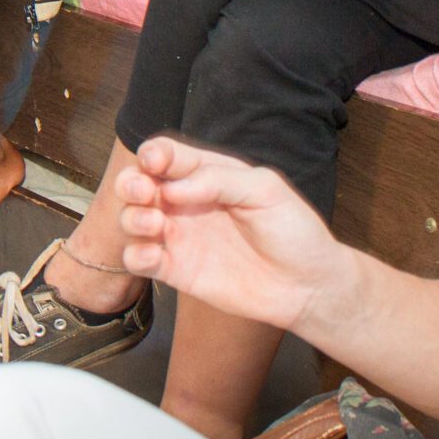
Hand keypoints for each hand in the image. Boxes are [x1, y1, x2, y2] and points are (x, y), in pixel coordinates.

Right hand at [113, 137, 356, 336]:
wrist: (308, 285)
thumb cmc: (293, 231)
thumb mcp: (265, 189)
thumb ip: (219, 180)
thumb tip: (171, 188)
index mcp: (208, 175)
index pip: (168, 155)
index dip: (154, 154)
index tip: (155, 163)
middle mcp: (187, 203)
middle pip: (138, 183)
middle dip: (130, 183)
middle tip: (144, 192)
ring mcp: (180, 236)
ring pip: (132, 219)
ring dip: (132, 218)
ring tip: (156, 224)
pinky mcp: (177, 270)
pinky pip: (139, 260)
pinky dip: (135, 256)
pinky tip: (154, 256)